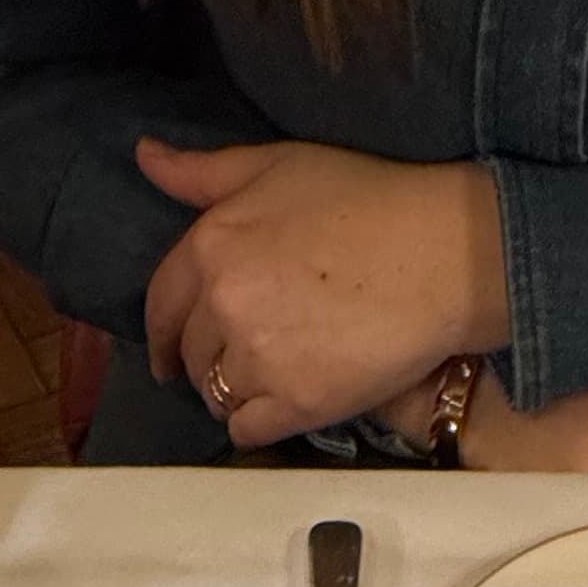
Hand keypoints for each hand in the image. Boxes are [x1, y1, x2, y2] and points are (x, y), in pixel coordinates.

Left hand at [139, 137, 508, 446]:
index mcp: (211, 247)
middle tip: (236, 361)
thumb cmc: (367, 198)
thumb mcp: (278, 165)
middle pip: (192, 353)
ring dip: (232, 392)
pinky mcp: (298, 403)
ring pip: (216, 395)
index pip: (161, 304)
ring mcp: (259, 359)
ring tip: (266, 381)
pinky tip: (278, 407)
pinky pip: (247, 429)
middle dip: (206, 359)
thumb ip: (204, 172)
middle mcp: (224, 306)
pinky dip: (255, 422)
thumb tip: (144, 157)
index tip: (168, 352)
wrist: (443, 254)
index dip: (163, 332)